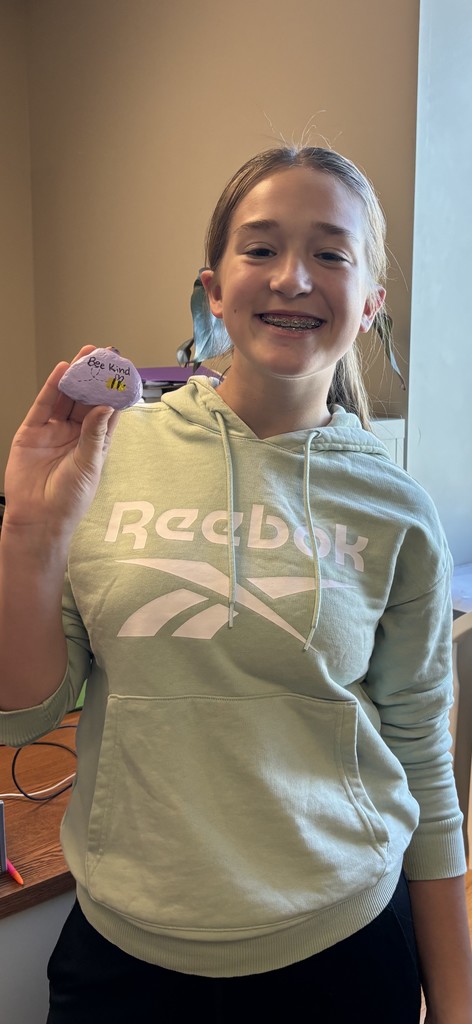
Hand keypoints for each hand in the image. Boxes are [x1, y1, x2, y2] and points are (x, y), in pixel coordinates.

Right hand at [4, 346, 119, 535]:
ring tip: (86, 355)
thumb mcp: (89, 464)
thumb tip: (106, 406)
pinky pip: (43, 404)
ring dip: (75, 376)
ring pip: (66, 397)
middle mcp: (74, 434)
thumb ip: (95, 433)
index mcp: (94, 443)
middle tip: (105, 355)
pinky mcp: (32, 432)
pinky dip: (52, 387)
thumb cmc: (69, 500)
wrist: (39, 517)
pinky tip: (62, 370)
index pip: (107, 411)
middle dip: (95, 377)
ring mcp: (53, 431)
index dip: (114, 391)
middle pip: (86, 399)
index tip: (123, 372)